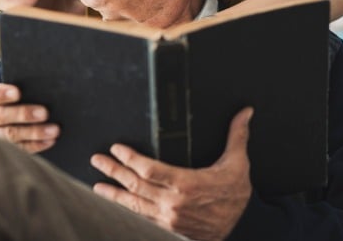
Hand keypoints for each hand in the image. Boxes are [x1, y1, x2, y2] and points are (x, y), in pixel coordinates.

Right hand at [0, 83, 58, 152]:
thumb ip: (12, 94)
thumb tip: (39, 89)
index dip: (1, 94)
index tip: (18, 92)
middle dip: (22, 114)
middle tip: (44, 113)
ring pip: (9, 136)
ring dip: (33, 132)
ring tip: (53, 130)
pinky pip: (17, 149)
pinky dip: (35, 145)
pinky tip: (49, 141)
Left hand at [90, 107, 253, 240]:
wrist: (243, 228)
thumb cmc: (236, 195)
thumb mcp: (238, 164)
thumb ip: (237, 137)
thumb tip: (245, 112)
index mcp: (187, 184)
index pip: (149, 170)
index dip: (130, 158)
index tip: (117, 148)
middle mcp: (173, 203)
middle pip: (136, 185)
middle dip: (113, 171)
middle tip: (97, 160)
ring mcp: (169, 219)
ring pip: (134, 204)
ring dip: (114, 193)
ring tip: (97, 185)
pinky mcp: (168, 229)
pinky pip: (142, 219)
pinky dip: (126, 211)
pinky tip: (116, 205)